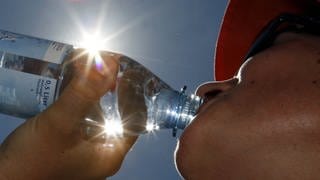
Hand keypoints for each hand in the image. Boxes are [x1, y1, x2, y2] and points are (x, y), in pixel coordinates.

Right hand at [0, 50, 137, 178]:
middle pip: (118, 113)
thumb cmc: (32, 159)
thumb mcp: (61, 123)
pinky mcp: (71, 146)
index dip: (134, 93)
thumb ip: (85, 92)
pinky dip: (82, 100)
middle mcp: (103, 153)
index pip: (136, 118)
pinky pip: (84, 118)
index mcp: (111, 154)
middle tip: (106, 65)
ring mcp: (86, 150)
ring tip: (90, 68)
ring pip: (99, 114)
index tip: (126, 71)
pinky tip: (74, 85)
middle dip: (113, 88)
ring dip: (96, 92)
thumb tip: (111, 62)